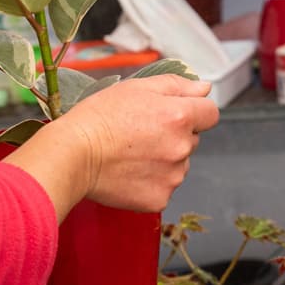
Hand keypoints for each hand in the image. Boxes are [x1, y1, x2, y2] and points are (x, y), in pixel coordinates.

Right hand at [53, 74, 219, 212]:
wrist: (73, 155)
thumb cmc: (99, 117)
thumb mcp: (136, 87)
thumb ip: (176, 85)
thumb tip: (205, 88)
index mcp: (179, 116)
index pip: (211, 114)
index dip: (193, 112)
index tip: (172, 115)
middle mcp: (182, 148)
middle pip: (191, 140)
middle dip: (173, 136)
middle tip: (139, 134)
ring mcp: (172, 177)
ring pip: (178, 165)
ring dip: (163, 160)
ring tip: (129, 155)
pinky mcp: (159, 199)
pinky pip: (163, 187)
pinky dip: (150, 182)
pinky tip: (127, 173)